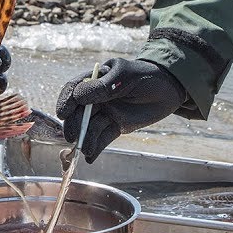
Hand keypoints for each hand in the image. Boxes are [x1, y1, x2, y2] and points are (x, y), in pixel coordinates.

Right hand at [56, 58, 186, 163]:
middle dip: (73, 124)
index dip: (66, 100)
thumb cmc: (146, 76)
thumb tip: (78, 96)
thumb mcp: (125, 76)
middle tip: (72, 136)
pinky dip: (96, 148)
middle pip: (78, 111)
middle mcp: (97, 97)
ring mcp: (106, 112)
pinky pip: (102, 138)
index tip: (63, 113)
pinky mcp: (116, 126)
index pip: (74, 88)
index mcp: (95, 79)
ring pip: (89, 127)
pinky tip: (91, 157)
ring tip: (86, 149)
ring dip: (85, 139)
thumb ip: (103, 87)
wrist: (169, 90)